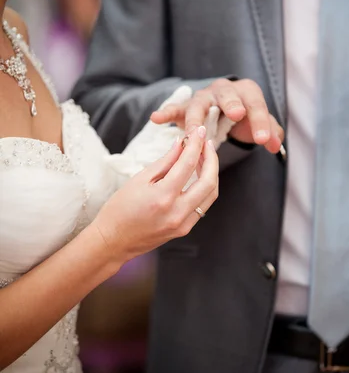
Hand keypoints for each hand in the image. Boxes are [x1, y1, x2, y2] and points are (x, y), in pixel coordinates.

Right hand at [92, 125, 218, 265]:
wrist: (113, 241)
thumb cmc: (120, 209)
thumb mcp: (139, 179)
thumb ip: (164, 162)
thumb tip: (181, 144)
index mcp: (163, 196)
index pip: (187, 164)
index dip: (196, 144)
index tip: (198, 131)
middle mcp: (177, 212)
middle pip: (208, 180)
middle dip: (211, 158)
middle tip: (206, 142)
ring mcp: (183, 224)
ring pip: (210, 194)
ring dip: (211, 173)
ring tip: (204, 157)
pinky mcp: (184, 229)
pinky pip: (202, 206)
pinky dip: (204, 188)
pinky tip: (199, 176)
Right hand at [151, 78, 283, 153]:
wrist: (225, 111)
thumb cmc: (244, 119)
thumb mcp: (260, 124)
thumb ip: (270, 133)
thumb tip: (275, 145)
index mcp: (245, 91)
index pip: (255, 103)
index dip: (261, 121)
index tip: (264, 141)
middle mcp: (223, 90)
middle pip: (227, 94)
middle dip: (232, 104)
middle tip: (237, 114)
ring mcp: (203, 98)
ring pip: (198, 104)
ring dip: (195, 118)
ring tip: (193, 132)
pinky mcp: (186, 108)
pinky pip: (175, 109)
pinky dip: (166, 112)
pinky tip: (156, 118)